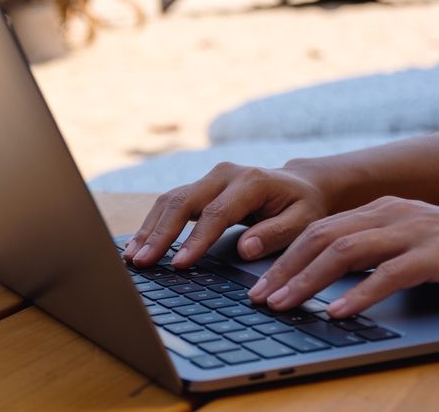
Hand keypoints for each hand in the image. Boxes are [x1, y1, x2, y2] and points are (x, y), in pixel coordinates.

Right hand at [124, 162, 332, 267]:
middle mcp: (223, 174)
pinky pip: (170, 204)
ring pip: (169, 200)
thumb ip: (276, 234)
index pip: (216, 213)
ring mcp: (208, 179)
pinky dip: (153, 224)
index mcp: (250, 181)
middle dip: (159, 234)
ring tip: (133, 256)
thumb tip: (244, 248)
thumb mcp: (304, 222)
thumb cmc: (305, 207)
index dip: (195, 240)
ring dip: (149, 229)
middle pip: (182, 201)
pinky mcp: (199, 188)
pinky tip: (140, 244)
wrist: (302, 185)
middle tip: (142, 261)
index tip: (179, 264)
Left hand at [249, 197, 438, 316]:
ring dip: (309, 281)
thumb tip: (321, 274)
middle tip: (260, 297)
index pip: (317, 230)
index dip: (284, 257)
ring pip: (346, 252)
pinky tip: (338, 311)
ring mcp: (413, 232)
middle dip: (286, 268)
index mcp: (378, 210)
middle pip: (321, 238)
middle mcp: (390, 214)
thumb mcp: (405, 241)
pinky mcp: (438, 255)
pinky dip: (360, 294)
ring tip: (286, 304)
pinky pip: (390, 274)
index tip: (260, 284)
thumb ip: (369, 249)